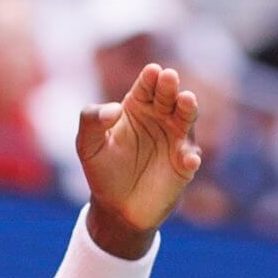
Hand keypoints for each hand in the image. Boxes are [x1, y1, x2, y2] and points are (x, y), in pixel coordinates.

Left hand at [78, 64, 201, 237]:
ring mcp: (176, 138)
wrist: (116, 206)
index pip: (145, 86)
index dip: (149, 78)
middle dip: (169, 86)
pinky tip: (187, 159)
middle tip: (168, 77)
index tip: (152, 71)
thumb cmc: (102, 169)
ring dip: (188, 109)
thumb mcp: (87, 145)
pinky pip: (190, 156)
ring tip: (187, 100)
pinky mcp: (185, 164)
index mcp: (137, 106)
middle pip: (167, 96)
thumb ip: (91, 121)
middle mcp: (160, 117)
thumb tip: (114, 109)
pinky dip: (190, 156)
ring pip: (186, 118)